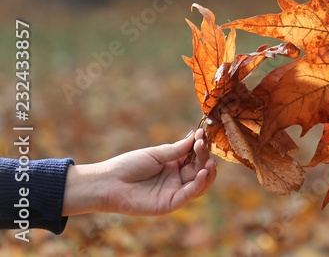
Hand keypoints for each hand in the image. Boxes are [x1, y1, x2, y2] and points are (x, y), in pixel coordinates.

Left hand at [63, 128, 216, 216]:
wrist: (109, 183)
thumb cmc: (128, 166)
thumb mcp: (155, 154)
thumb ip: (177, 149)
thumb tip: (195, 135)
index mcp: (172, 165)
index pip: (194, 157)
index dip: (200, 147)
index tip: (202, 135)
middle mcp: (176, 179)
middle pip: (199, 169)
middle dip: (205, 157)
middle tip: (202, 146)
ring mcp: (174, 191)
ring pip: (199, 184)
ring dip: (208, 173)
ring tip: (210, 162)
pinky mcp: (170, 203)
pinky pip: (189, 194)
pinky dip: (199, 184)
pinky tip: (202, 172)